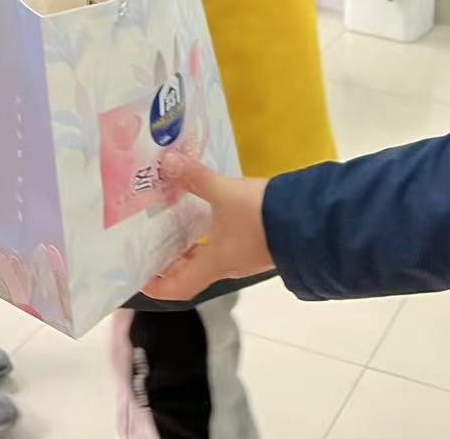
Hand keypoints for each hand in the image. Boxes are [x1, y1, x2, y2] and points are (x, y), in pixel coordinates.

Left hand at [141, 152, 272, 302]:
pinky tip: (207, 213)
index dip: (156, 284)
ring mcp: (244, 257)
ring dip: (189, 245)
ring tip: (173, 221)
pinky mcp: (258, 244)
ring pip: (208, 258)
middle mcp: (227, 266)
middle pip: (190, 273)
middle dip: (169, 259)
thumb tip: (166, 162)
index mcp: (214, 263)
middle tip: (150, 239)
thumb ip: (195, 178)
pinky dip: (209, 234)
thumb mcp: (225, 192)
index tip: (139, 272)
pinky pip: (224, 245)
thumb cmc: (262, 215)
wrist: (310, 220)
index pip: (177, 288)